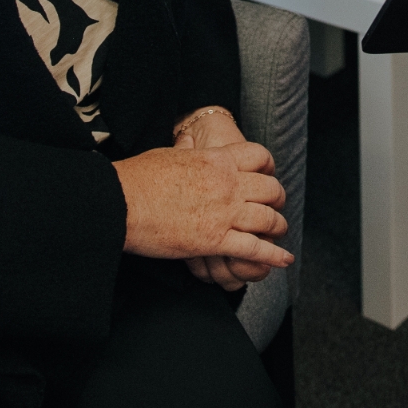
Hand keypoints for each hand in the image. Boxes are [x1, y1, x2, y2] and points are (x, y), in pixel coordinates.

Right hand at [111, 141, 291, 286]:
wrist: (123, 201)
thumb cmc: (140, 177)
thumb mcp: (172, 154)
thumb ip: (191, 154)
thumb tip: (190, 147)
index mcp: (217, 159)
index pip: (259, 156)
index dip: (268, 167)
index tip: (267, 175)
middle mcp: (227, 184)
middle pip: (270, 189)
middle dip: (277, 198)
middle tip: (276, 205)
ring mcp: (224, 212)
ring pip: (267, 219)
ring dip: (277, 227)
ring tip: (279, 232)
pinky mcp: (214, 240)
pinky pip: (253, 250)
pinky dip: (272, 256)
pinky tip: (284, 260)